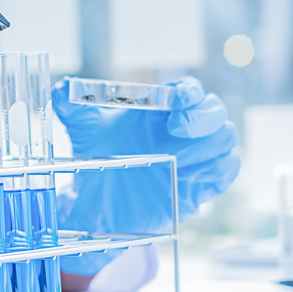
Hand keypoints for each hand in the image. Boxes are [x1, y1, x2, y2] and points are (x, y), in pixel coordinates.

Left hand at [52, 77, 239, 273]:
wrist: (98, 204)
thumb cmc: (96, 158)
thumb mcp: (81, 130)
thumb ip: (72, 106)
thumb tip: (64, 88)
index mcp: (160, 110)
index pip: (189, 91)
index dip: (190, 92)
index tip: (178, 99)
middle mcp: (182, 130)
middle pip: (215, 111)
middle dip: (203, 117)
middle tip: (177, 130)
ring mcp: (195, 156)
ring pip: (226, 138)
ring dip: (207, 145)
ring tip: (177, 158)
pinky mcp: (201, 184)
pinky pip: (228, 169)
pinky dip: (217, 169)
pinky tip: (190, 175)